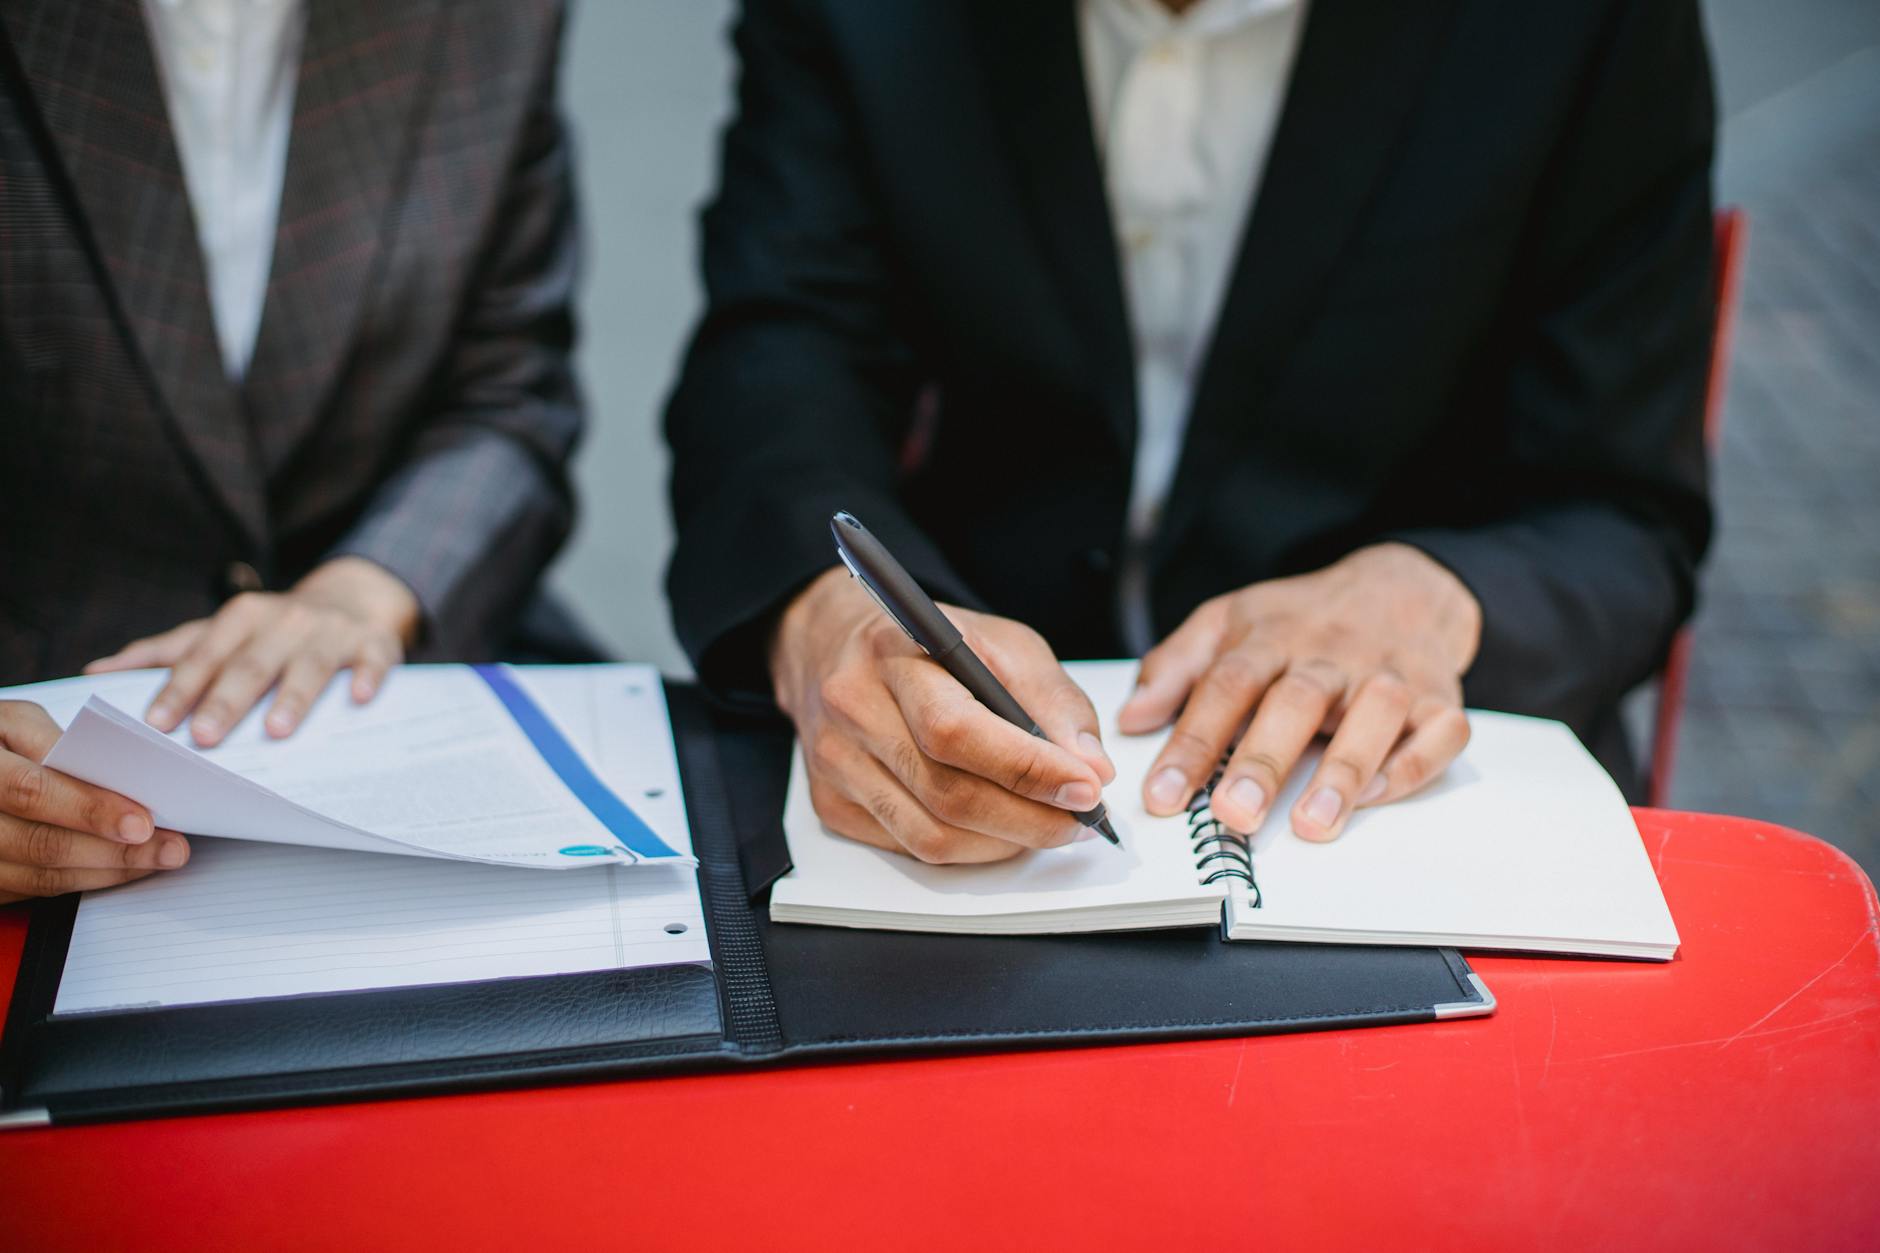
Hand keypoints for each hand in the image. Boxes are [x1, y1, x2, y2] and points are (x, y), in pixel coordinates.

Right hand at [0, 702, 189, 903]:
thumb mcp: (13, 722)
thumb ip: (55, 743)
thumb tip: (115, 774)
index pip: (33, 793)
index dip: (90, 810)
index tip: (143, 823)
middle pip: (44, 845)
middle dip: (116, 851)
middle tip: (171, 850)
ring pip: (43, 876)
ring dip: (108, 872)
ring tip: (158, 860)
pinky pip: (35, 890)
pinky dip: (84, 880)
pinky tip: (120, 869)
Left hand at [85, 557, 420, 746]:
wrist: (355, 599)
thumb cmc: (274, 630)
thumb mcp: (220, 632)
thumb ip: (165, 652)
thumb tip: (96, 672)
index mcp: (241, 618)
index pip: (203, 656)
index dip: (180, 689)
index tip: (157, 724)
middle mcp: (285, 620)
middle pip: (250, 664)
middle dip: (227, 700)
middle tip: (205, 737)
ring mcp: (331, 632)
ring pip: (308, 665)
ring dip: (292, 696)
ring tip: (275, 732)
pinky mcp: (375, 644)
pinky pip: (372, 661)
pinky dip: (366, 678)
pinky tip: (357, 698)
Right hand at [771, 567, 1114, 863]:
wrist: (833, 644)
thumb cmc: (927, 646)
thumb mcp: (1000, 642)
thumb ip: (1052, 698)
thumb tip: (1092, 766)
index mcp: (895, 655)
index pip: (957, 730)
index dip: (1027, 768)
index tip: (1087, 788)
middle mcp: (854, 709)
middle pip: (947, 793)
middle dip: (1029, 819)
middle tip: (1080, 821)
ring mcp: (836, 761)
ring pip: (930, 836)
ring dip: (1002, 843)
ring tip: (1046, 827)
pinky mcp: (830, 802)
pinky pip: (908, 848)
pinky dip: (967, 850)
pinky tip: (996, 829)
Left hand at [1118, 544, 1479, 840]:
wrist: (1399, 587)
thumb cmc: (1302, 619)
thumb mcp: (1227, 623)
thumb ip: (1175, 668)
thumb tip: (1132, 719)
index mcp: (1271, 637)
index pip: (1225, 686)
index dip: (1192, 741)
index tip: (1163, 795)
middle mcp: (1331, 654)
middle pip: (1295, 702)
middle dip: (1263, 761)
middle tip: (1233, 814)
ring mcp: (1390, 675)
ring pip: (1373, 716)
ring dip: (1342, 770)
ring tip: (1311, 824)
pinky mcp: (1440, 699)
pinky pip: (1437, 733)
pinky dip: (1410, 766)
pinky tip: (1372, 797)